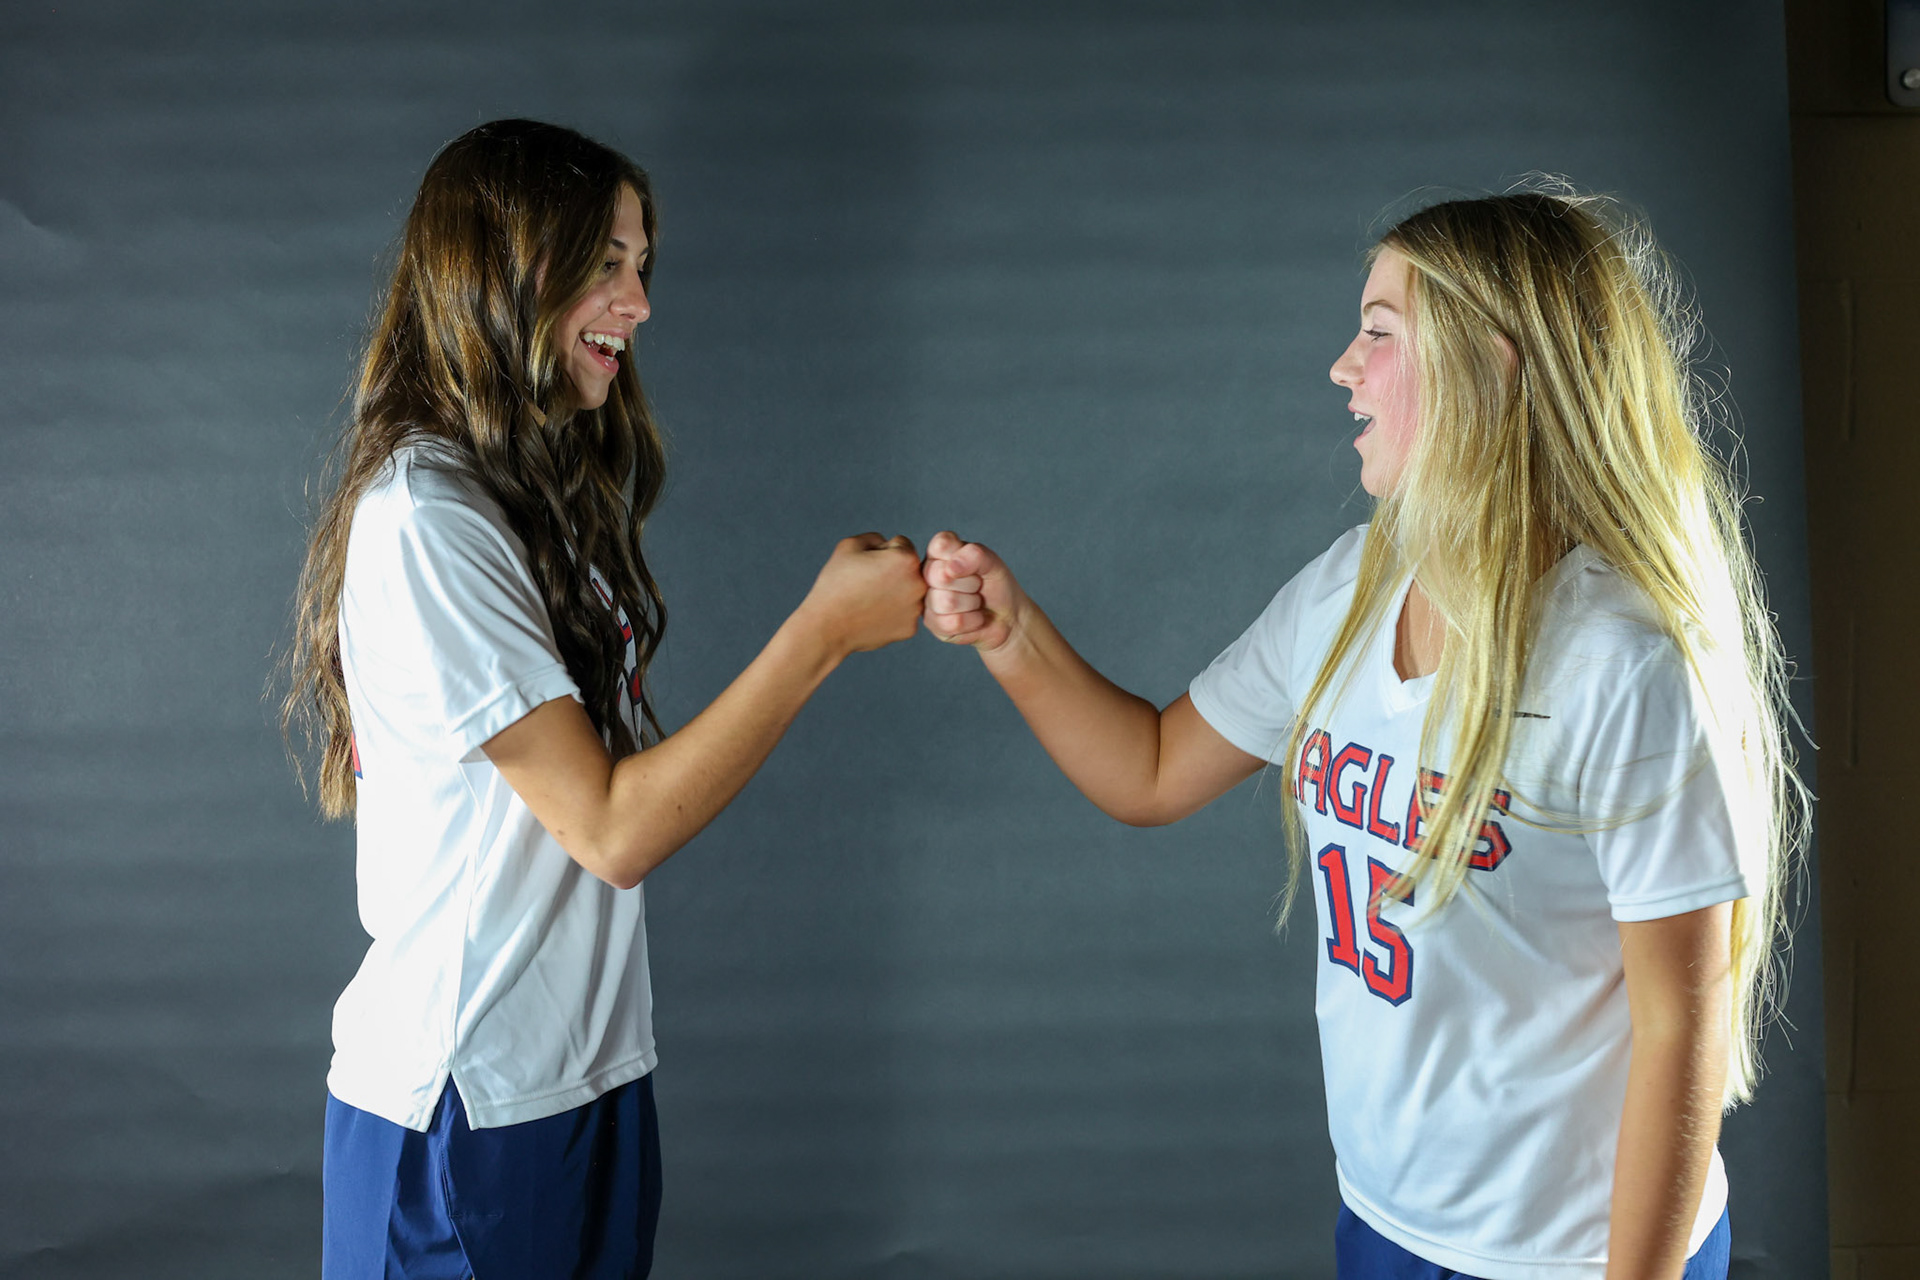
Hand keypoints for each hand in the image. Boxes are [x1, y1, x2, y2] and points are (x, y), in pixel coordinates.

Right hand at [795, 533, 927, 658]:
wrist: (826, 627)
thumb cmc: (835, 584)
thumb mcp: (850, 545)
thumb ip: (876, 537)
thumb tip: (889, 545)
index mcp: (906, 559)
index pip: (901, 545)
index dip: (880, 552)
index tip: (865, 566)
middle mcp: (918, 584)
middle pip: (909, 569)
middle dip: (892, 571)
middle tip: (867, 583)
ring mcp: (916, 609)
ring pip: (908, 592)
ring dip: (894, 592)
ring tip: (868, 600)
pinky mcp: (910, 628)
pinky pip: (904, 613)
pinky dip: (892, 613)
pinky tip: (872, 615)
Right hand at [921, 530, 1024, 653]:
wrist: (1010, 618)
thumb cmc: (997, 586)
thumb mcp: (992, 563)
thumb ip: (974, 555)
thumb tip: (950, 567)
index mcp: (940, 553)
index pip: (941, 544)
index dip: (964, 556)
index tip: (975, 564)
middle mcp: (928, 574)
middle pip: (940, 576)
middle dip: (970, 583)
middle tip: (977, 586)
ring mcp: (928, 600)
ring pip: (947, 602)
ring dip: (972, 604)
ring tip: (975, 602)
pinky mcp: (933, 624)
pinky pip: (952, 623)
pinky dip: (972, 621)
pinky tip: (974, 618)